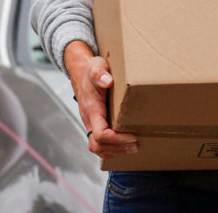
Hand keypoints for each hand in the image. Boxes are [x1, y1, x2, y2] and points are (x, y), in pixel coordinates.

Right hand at [64, 40, 137, 158]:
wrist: (81, 72)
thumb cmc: (91, 70)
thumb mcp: (96, 66)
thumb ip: (100, 73)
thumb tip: (108, 81)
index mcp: (92, 109)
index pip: (101, 134)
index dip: (117, 139)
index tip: (133, 135)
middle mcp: (89, 119)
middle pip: (98, 146)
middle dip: (118, 148)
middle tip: (136, 144)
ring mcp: (90, 123)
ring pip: (96, 147)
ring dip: (115, 151)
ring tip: (133, 147)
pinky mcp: (94, 123)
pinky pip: (97, 143)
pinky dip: (110, 148)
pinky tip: (123, 145)